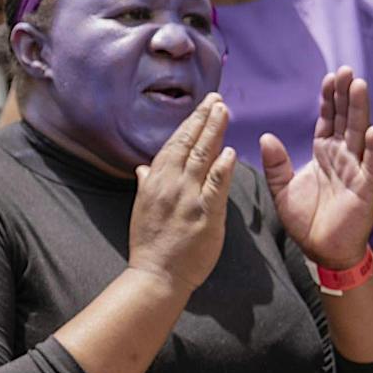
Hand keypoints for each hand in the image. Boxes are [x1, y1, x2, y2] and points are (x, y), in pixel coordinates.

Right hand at [127, 95, 236, 297]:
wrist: (157, 274)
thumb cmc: (150, 244)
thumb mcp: (142, 209)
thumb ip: (146, 185)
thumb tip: (143, 168)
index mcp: (155, 181)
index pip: (174, 144)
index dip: (190, 123)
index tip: (202, 106)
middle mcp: (170, 184)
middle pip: (188, 144)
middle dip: (204, 119)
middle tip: (217, 98)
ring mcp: (187, 197)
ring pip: (201, 157)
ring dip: (214, 132)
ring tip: (224, 111)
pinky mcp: (204, 214)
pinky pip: (214, 185)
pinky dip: (222, 167)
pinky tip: (230, 151)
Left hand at [261, 68, 372, 270]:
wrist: (320, 250)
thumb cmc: (304, 219)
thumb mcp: (281, 188)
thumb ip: (275, 163)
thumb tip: (265, 136)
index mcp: (322, 154)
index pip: (328, 120)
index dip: (329, 99)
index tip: (329, 77)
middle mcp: (341, 158)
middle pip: (346, 120)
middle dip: (346, 95)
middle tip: (347, 70)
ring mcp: (355, 171)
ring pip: (359, 135)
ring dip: (360, 111)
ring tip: (359, 86)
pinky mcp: (365, 189)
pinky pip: (370, 166)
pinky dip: (372, 149)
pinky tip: (372, 131)